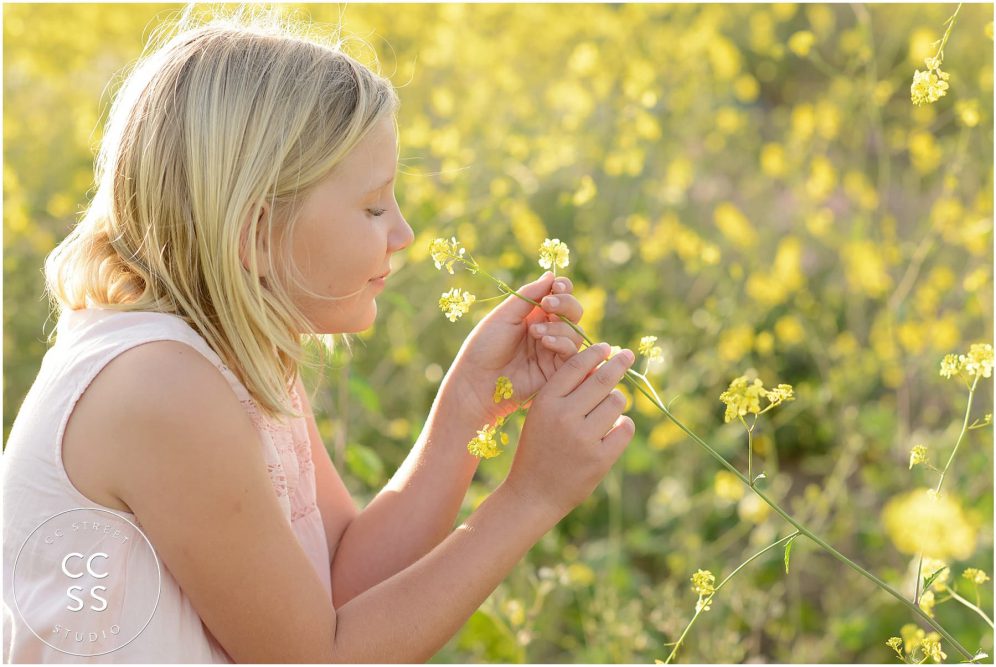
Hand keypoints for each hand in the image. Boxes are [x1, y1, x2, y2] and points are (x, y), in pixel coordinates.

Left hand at [446, 272, 586, 422]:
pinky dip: (562, 343)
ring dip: (559, 326)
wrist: (477, 381)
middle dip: (565, 304)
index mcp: (533, 314)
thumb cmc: (484, 346)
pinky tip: (545, 342)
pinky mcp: (557, 371)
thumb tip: (551, 275)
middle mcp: (547, 330)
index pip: (559, 296)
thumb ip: (529, 295)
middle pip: (573, 311)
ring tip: (535, 332)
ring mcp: (553, 351)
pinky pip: (572, 353)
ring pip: (575, 331)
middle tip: (548, 305)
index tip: (557, 287)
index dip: (563, 288)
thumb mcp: (505, 315)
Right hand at [501, 342, 636, 520]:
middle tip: (627, 355)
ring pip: (616, 402)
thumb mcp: (541, 414)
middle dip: (618, 364)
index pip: (576, 366)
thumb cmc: (539, 447)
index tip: (607, 348)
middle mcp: (564, 417)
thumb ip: (566, 391)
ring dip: (616, 401)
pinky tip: (613, 429)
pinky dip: (623, 426)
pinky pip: (625, 428)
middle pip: (602, 380)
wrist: (533, 493)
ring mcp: (584, 438)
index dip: (595, 353)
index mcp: (546, 402)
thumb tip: (601, 365)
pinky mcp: (600, 458)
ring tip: (607, 410)